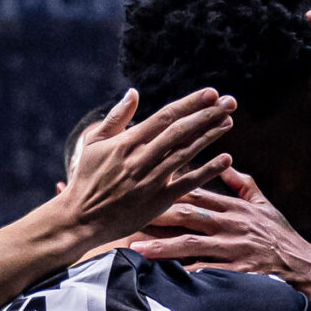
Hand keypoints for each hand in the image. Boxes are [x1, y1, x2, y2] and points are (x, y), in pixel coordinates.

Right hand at [55, 88, 234, 252]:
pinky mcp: (158, 200)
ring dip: (210, 136)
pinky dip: (208, 170)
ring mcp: (152, 179)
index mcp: (128, 141)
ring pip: (187, 153)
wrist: (80, 218)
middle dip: (207, 114)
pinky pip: (188, 183)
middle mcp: (142, 158)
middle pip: (182, 131)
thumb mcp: (93, 143)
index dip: (190, 104)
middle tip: (230, 102)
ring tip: (229, 121)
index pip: (166, 116)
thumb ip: (116, 117)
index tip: (211, 93)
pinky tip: (226, 159)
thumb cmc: (86, 178)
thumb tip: (133, 93)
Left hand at [134, 167, 310, 280]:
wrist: (304, 266)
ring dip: (162, 246)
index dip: (168, 190)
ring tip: (136, 249)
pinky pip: (208, 273)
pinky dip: (187, 274)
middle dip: (157, 215)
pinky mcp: (238, 272)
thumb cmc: (280, 236)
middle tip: (128, 216)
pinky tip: (164, 278)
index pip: (197, 193)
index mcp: (235, 207)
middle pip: (188, 215)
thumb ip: (242, 184)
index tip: (143, 188)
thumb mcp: (264, 204)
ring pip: (192, 244)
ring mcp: (234, 249)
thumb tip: (225, 164)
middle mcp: (231, 225)